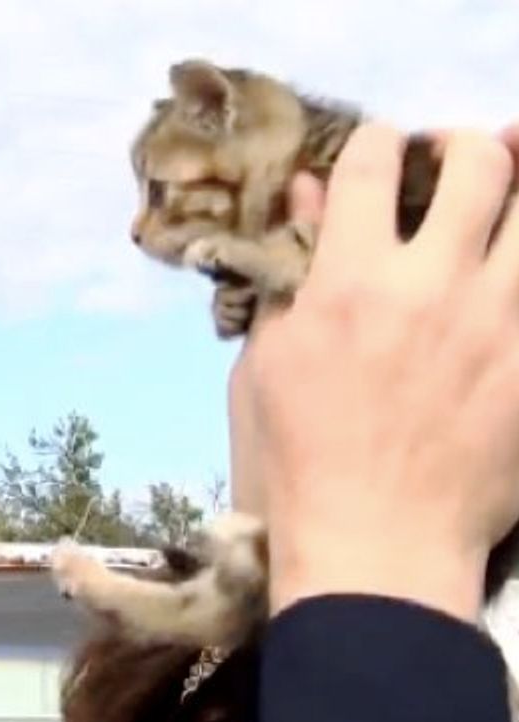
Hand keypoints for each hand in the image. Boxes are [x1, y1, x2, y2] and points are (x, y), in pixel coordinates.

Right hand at [230, 122, 518, 621]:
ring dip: (518, 192)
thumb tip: (304, 199)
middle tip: (451, 167)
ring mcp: (498, 320)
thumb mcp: (265, 364)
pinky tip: (506, 279)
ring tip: (499, 210)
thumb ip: (287, 274)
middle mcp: (431, 283)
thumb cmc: (298, 459)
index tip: (378, 152)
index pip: (371, 164)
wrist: (378, 543)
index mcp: (349, 281)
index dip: (376, 141)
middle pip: (479, 162)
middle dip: (463, 147)